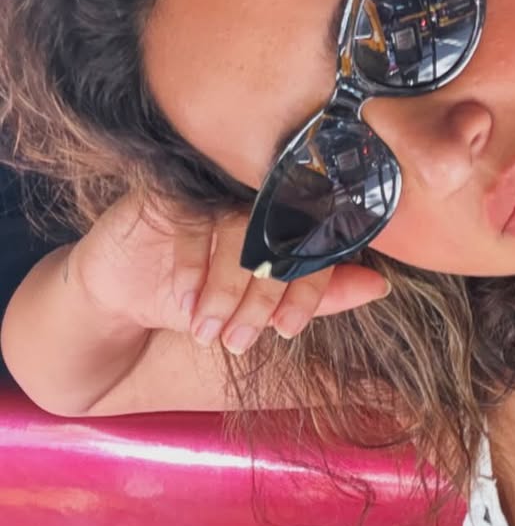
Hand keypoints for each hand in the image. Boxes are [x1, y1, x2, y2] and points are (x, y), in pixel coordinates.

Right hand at [68, 191, 389, 353]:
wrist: (125, 290)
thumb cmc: (203, 292)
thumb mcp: (261, 301)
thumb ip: (317, 293)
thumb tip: (380, 286)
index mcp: (287, 212)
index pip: (316, 240)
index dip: (308, 287)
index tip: (289, 331)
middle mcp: (254, 192)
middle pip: (280, 234)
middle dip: (264, 295)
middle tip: (244, 339)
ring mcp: (214, 186)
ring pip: (239, 228)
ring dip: (227, 287)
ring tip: (213, 331)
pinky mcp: (170, 189)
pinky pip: (192, 222)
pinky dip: (194, 268)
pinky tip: (188, 305)